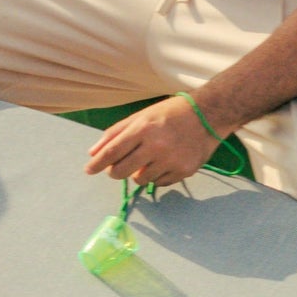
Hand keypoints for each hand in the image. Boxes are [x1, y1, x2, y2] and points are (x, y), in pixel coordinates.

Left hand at [86, 95, 220, 185]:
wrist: (208, 114)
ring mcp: (171, 161)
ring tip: (147, 160)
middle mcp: (156, 146)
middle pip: (121, 171)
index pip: (112, 152)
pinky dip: (156, 176)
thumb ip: (116, 133)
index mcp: (143, 129)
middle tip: (117, 167)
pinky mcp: (184, 171)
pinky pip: (159, 183)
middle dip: (115, 171)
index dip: (97, 164)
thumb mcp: (142, 115)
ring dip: (138, 173)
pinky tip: (163, 163)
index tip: (88, 170)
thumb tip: (93, 153)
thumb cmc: (170, 113)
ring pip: (140, 180)